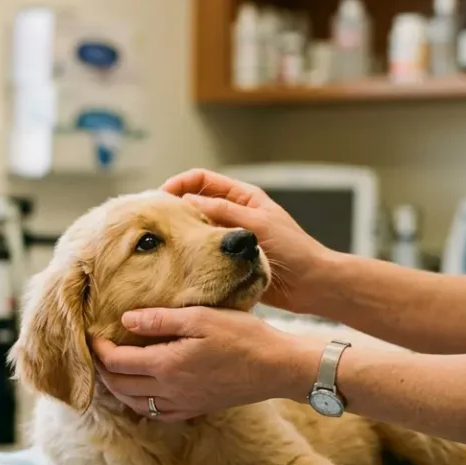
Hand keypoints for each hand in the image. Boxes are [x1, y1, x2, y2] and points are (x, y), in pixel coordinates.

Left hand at [90, 307, 319, 421]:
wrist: (278, 368)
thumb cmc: (243, 337)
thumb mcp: (201, 317)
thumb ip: (160, 320)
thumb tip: (125, 320)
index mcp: (167, 365)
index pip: (117, 362)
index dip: (98, 350)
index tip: (91, 335)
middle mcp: (170, 390)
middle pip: (120, 386)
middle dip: (101, 370)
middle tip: (94, 352)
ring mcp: (183, 404)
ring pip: (135, 404)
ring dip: (117, 389)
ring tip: (111, 371)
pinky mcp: (196, 409)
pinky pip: (157, 414)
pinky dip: (140, 404)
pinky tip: (142, 392)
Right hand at [162, 169, 332, 312]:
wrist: (311, 284)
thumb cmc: (294, 250)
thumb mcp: (257, 225)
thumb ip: (223, 212)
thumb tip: (187, 201)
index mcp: (242, 197)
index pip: (202, 180)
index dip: (180, 183)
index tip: (160, 196)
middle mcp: (233, 214)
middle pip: (195, 203)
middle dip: (174, 208)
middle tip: (153, 221)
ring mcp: (229, 238)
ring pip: (197, 229)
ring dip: (181, 233)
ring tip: (161, 242)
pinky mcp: (228, 260)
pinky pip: (204, 252)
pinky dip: (190, 253)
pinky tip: (178, 261)